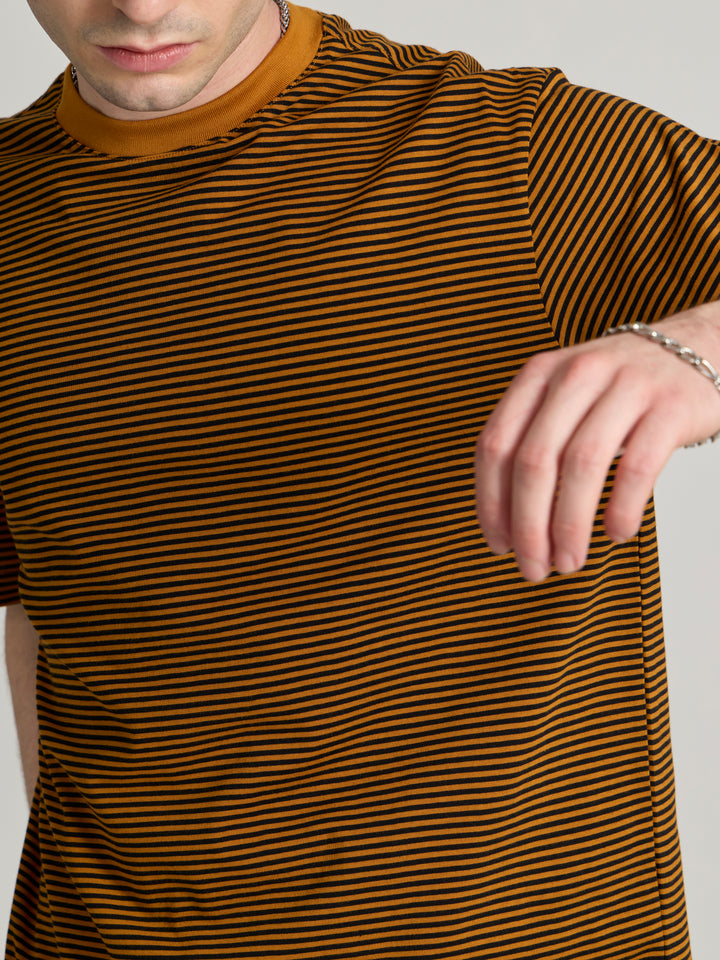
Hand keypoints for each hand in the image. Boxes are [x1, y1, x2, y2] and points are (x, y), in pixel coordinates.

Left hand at [474, 303, 719, 581]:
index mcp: (539, 374)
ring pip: (582, 466)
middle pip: (534, 460)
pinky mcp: (670, 406)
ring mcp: (626, 387)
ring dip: (570, 526)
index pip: (496, 444)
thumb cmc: (620, 389)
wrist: (699, 347)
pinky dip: (622, 509)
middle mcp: (577, 375)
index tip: (499, 544)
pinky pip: (638, 468)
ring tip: (570, 561)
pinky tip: (616, 534)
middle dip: (528, 526)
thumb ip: (532, 440)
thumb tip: (506, 522)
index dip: (490, 503)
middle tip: (534, 568)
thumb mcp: (566, 396)